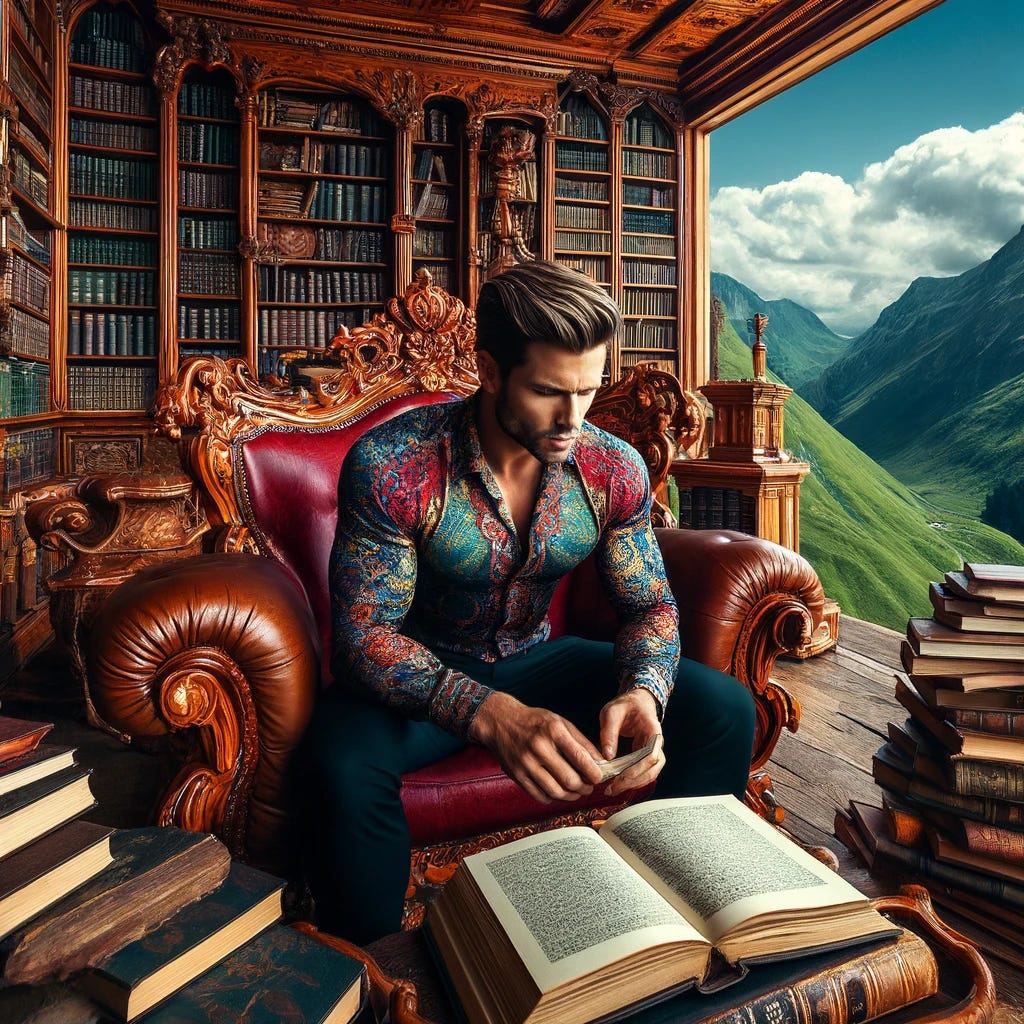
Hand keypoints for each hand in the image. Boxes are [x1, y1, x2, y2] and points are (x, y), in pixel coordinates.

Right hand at [469, 691, 604, 803]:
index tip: (599, 777)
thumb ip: (581, 741)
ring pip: (556, 792)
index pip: (580, 758)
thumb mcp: (560, 722)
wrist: (500, 721)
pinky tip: (558, 790)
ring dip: (571, 796)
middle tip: (589, 786)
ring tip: (576, 791)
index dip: (594, 773)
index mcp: (553, 731)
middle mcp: (539, 748)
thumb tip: (600, 761)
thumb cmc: (533, 721)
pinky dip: (553, 798)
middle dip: (585, 788)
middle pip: (570, 780)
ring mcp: (526, 763)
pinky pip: (540, 796)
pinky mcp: (517, 775)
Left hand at [599, 689, 664, 796]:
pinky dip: (633, 781)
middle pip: (653, 769)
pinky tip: (617, 785)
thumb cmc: (625, 705)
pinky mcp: (646, 757)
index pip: (652, 755)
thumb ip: (609, 732)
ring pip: (650, 774)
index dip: (637, 769)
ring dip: (633, 784)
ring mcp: (653, 751)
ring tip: (612, 790)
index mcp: (653, 730)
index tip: (620, 777)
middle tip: (612, 788)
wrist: (635, 703)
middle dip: (633, 781)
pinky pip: (644, 773)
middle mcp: (657, 744)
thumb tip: (608, 756)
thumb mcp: (612, 712)